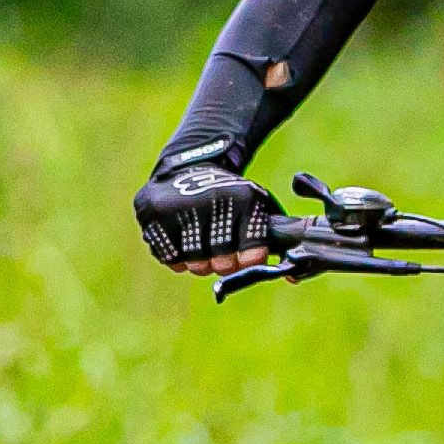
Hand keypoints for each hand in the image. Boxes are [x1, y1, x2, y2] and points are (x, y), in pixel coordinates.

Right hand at [135, 162, 280, 272]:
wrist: (189, 166)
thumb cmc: (230, 198)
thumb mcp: (258, 205)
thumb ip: (276, 237)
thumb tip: (292, 277)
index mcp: (244, 199)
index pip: (252, 254)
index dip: (247, 261)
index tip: (245, 258)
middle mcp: (212, 199)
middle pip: (221, 263)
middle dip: (222, 263)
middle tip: (220, 250)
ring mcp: (180, 205)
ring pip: (193, 263)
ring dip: (198, 260)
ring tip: (200, 241)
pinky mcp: (152, 211)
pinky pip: (168, 257)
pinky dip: (176, 255)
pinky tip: (181, 237)